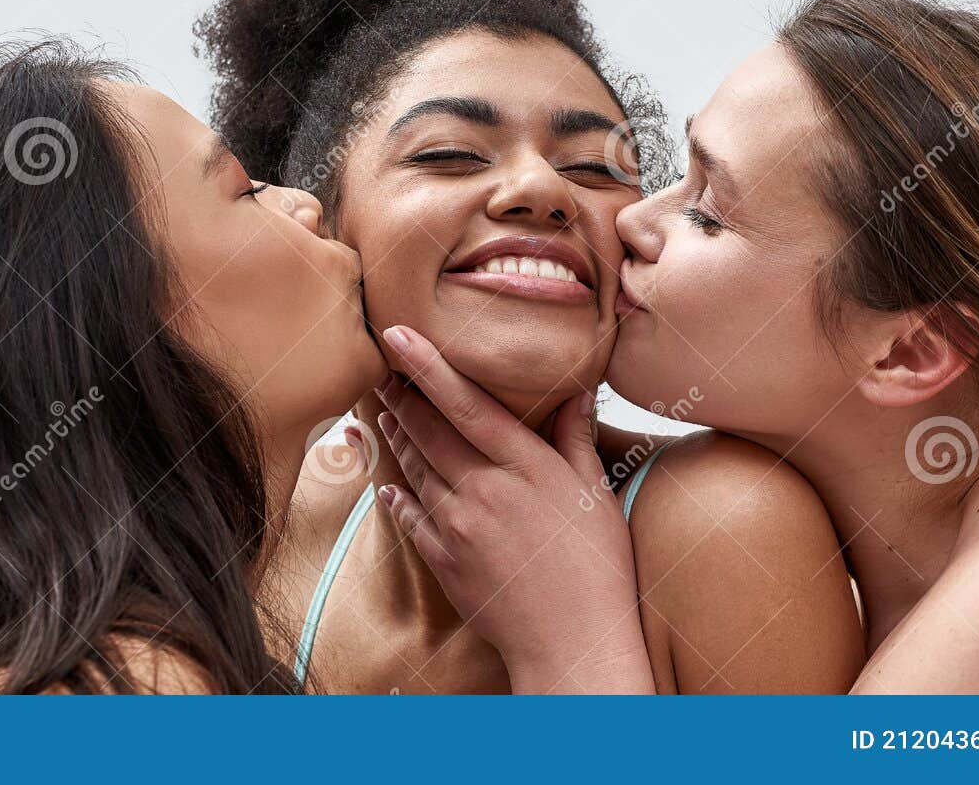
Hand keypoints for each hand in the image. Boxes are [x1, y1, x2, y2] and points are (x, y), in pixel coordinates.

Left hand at [372, 324, 653, 693]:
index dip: (428, 367)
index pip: (467, 404)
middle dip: (401, 396)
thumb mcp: (596, 495)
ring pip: (415, 469)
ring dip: (397, 437)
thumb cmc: (597, 567)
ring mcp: (458, 527)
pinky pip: (409, 517)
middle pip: (429, 431)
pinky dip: (397, 495)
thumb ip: (575, 439)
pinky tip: (389, 484)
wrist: (572, 643)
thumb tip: (577, 389)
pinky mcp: (444, 560)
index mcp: (526, 467)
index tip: (398, 335)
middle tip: (381, 369)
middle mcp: (484, 490)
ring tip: (385, 413)